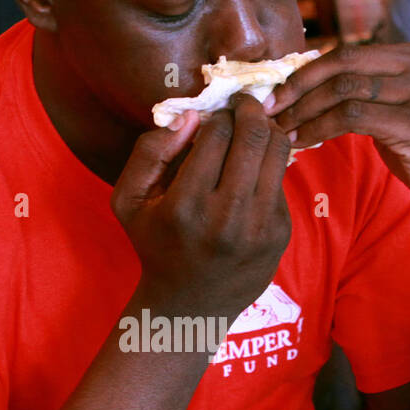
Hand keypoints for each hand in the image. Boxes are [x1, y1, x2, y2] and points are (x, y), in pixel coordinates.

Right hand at [112, 94, 291, 320]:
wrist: (190, 305)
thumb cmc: (155, 245)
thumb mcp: (129, 200)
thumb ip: (149, 152)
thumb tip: (191, 117)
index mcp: (185, 205)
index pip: (216, 135)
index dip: (218, 115)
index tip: (215, 115)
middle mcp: (226, 216)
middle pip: (253, 137)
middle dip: (250, 111)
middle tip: (244, 104)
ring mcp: (259, 226)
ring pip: (276, 153)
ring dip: (268, 131)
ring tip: (255, 128)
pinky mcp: (280, 233)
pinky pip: (280, 181)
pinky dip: (270, 166)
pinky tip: (255, 169)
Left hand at [266, 41, 409, 234]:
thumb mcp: (400, 109)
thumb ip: (368, 90)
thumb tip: (310, 83)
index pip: (350, 52)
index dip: (308, 71)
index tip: (278, 91)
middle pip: (344, 64)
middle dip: (299, 86)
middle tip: (267, 108)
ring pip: (344, 90)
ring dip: (304, 111)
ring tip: (280, 130)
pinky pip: (353, 118)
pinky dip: (320, 128)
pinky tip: (302, 141)